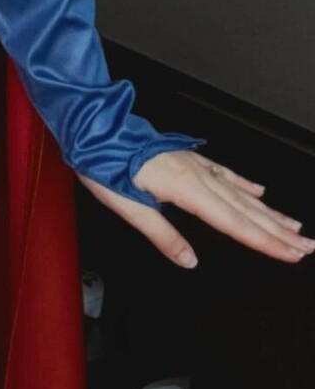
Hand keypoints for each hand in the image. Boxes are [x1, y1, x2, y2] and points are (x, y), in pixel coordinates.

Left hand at [76, 149, 314, 267]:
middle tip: (306, 246)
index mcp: (186, 189)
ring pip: (241, 193)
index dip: (266, 242)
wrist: (95, 128)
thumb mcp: (129, 208)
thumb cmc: (105, 164)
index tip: (291, 254)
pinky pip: (225, 174)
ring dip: (270, 212)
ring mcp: (195, 165)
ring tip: (294, 226)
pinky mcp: (188, 159)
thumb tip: (189, 260)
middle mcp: (197, 175)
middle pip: (247, 211)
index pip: (235, 223)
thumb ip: (163, 236)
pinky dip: (245, 184)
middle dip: (279, 232)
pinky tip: (259, 191)